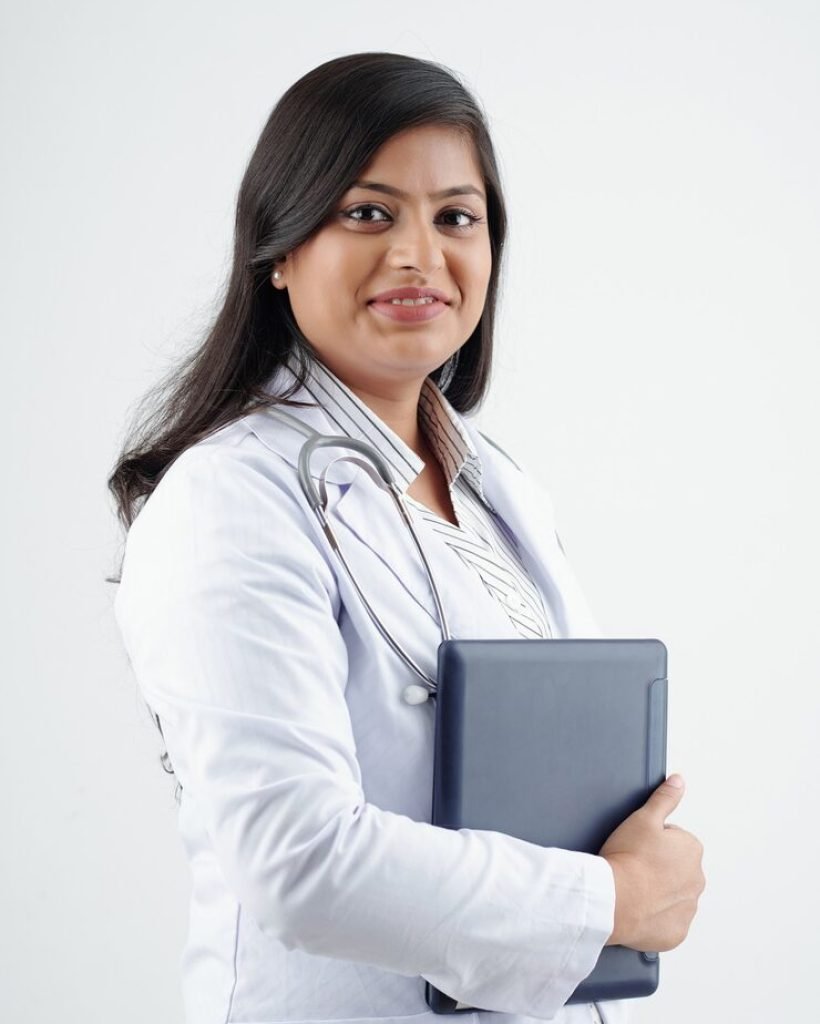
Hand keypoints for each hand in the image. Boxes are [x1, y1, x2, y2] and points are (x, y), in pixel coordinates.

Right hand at [599, 774, 705, 951]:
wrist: (613, 900)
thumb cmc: (627, 858)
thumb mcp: (643, 818)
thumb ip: (664, 798)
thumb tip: (678, 781)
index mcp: (692, 850)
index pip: (672, 840)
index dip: (650, 841)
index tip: (636, 847)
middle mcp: (697, 880)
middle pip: (674, 868)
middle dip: (657, 867)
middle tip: (633, 866)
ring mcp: (688, 908)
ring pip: (672, 894)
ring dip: (657, 891)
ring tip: (632, 887)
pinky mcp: (677, 932)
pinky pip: (667, 920)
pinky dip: (655, 916)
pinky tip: (637, 907)